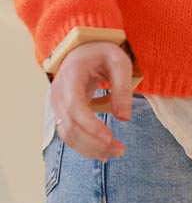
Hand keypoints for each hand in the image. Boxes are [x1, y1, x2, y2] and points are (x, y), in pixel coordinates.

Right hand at [50, 42, 133, 159]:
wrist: (83, 50)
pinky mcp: (61, 113)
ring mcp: (56, 104)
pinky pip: (69, 134)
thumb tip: (124, 118)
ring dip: (90, 148)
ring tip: (115, 153)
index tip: (109, 137)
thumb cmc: (102, 53)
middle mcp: (58, 92)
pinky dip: (85, 145)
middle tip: (120, 150)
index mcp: (70, 75)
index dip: (90, 125)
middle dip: (94, 142)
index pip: (74, 106)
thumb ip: (122, 87)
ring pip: (67, 134)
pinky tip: (103, 151)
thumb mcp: (119, 61)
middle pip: (70, 125)